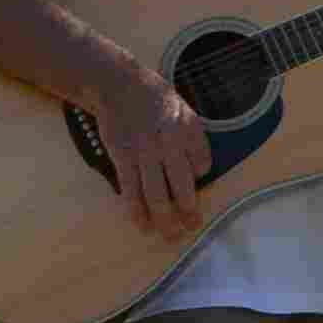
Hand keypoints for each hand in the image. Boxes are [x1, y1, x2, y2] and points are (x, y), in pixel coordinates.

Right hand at [80, 67, 212, 233]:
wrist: (120, 86)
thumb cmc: (155, 100)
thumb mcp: (186, 111)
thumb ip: (195, 140)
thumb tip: (202, 171)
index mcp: (189, 130)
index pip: (203, 163)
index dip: (200, 183)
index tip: (197, 195)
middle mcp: (170, 143)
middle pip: (183, 185)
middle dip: (188, 211)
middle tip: (192, 229)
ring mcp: (145, 152)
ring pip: (157, 192)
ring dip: (164, 218)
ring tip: (171, 236)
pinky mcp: (123, 157)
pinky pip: (131, 189)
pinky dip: (136, 209)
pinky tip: (142, 224)